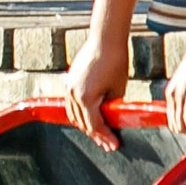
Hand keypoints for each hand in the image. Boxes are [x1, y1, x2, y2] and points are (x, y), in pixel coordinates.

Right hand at [62, 34, 128, 152]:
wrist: (105, 39)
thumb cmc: (115, 61)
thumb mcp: (117, 90)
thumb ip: (111, 109)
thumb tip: (111, 122)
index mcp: (85, 98)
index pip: (95, 125)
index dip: (105, 137)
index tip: (115, 145)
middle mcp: (73, 94)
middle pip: (83, 123)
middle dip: (96, 135)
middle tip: (108, 144)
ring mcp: (68, 87)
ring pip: (74, 115)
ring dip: (86, 126)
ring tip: (99, 134)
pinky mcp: (68, 80)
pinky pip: (71, 104)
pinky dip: (79, 113)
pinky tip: (89, 117)